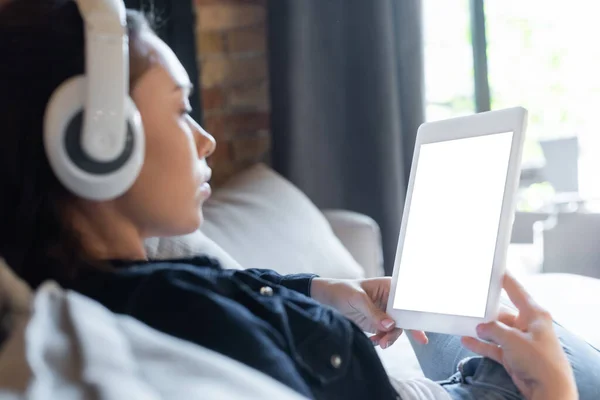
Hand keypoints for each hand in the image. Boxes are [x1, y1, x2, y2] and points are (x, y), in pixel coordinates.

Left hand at [310, 277, 427, 347]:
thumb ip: (374, 312)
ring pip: (396, 328)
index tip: (420, 325)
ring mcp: (385, 313)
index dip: (415, 311)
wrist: (327, 299)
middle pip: (405, 317)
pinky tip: (374, 341)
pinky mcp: (378, 323)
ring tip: (381, 343)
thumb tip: (390, 325)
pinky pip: (386, 334)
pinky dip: (382, 339)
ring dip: (390, 337)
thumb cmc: (343, 290)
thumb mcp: (358, 299)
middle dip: (401, 330)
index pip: (408, 299)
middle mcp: (391, 300)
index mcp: (390, 287)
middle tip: (391, 340)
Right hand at [461, 274, 576, 399]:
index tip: (492, 268)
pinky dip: (481, 344)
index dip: (504, 279)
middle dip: (485, 311)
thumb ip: (493, 330)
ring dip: (481, 329)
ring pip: (496, 330)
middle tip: (468, 303)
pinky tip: (466, 340)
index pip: (516, 290)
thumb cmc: (539, 361)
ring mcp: (519, 340)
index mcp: (534, 314)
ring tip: (463, 323)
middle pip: (501, 312)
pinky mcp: (513, 355)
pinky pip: (493, 345)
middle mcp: (527, 325)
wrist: (548, 390)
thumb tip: (480, 327)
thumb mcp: (512, 339)